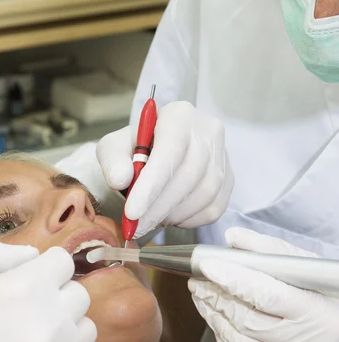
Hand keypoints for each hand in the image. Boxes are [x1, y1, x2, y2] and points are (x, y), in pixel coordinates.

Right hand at [0, 241, 95, 341]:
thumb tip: (32, 255)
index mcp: (23, 288)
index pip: (62, 261)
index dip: (42, 266)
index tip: (24, 279)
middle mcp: (50, 321)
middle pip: (77, 293)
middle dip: (53, 293)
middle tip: (22, 308)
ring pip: (84, 328)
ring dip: (63, 326)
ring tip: (30, 335)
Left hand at [96, 102, 233, 236]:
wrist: (154, 155)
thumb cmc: (133, 150)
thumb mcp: (113, 149)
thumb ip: (112, 160)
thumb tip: (120, 178)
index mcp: (179, 115)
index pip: (170, 151)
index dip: (151, 185)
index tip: (132, 212)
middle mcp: (208, 130)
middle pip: (189, 175)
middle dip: (158, 207)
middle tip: (135, 227)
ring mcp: (223, 155)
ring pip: (204, 194)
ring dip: (172, 214)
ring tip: (149, 220)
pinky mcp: (228, 179)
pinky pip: (213, 207)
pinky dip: (188, 219)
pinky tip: (169, 216)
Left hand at [188, 228, 338, 341]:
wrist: (334, 333)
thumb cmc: (319, 297)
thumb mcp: (302, 268)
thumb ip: (268, 250)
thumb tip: (233, 238)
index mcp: (310, 310)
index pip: (265, 293)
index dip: (233, 279)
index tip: (208, 265)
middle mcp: (298, 340)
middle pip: (245, 318)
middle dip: (215, 296)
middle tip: (198, 279)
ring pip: (236, 340)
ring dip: (212, 314)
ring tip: (202, 294)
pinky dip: (221, 338)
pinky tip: (216, 319)